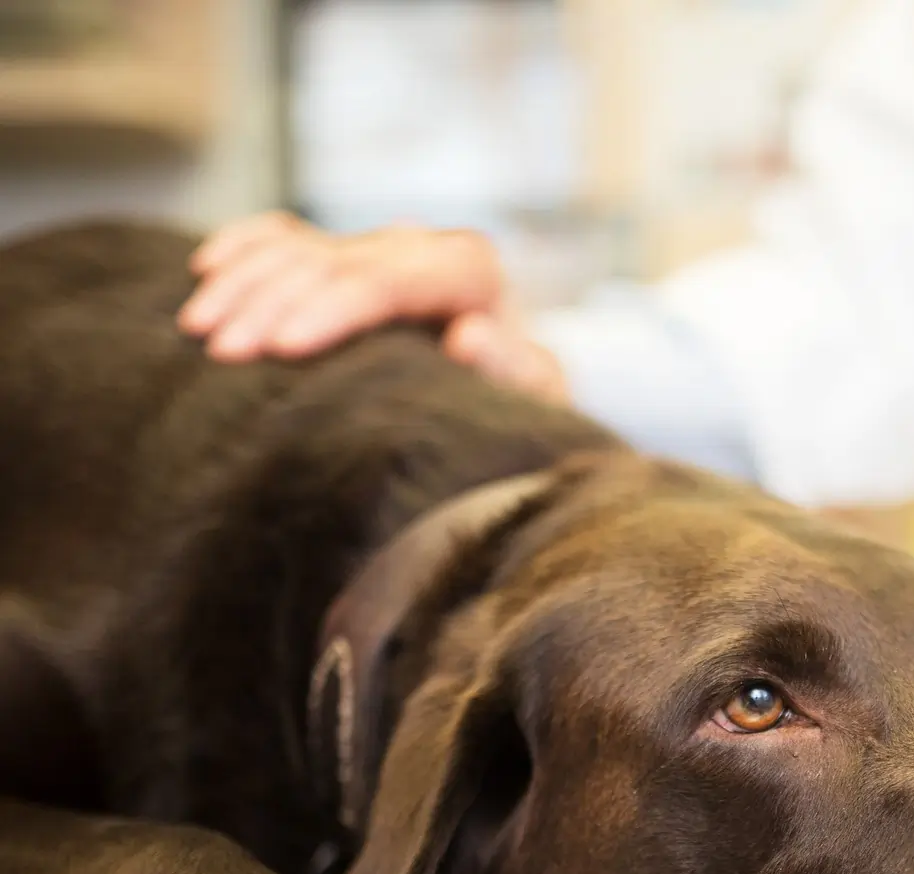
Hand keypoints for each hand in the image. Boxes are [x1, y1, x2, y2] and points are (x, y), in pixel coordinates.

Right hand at [178, 211, 570, 403]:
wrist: (512, 401)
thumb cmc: (520, 409)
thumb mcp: (531, 399)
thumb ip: (511, 369)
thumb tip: (470, 334)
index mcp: (467, 269)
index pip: (387, 279)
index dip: (331, 308)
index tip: (284, 348)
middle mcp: (419, 247)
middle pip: (330, 262)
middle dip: (270, 302)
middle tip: (220, 352)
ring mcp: (378, 249)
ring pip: (298, 247)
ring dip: (243, 284)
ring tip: (197, 330)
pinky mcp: (348, 259)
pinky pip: (285, 237)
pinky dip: (244, 248)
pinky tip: (205, 268)